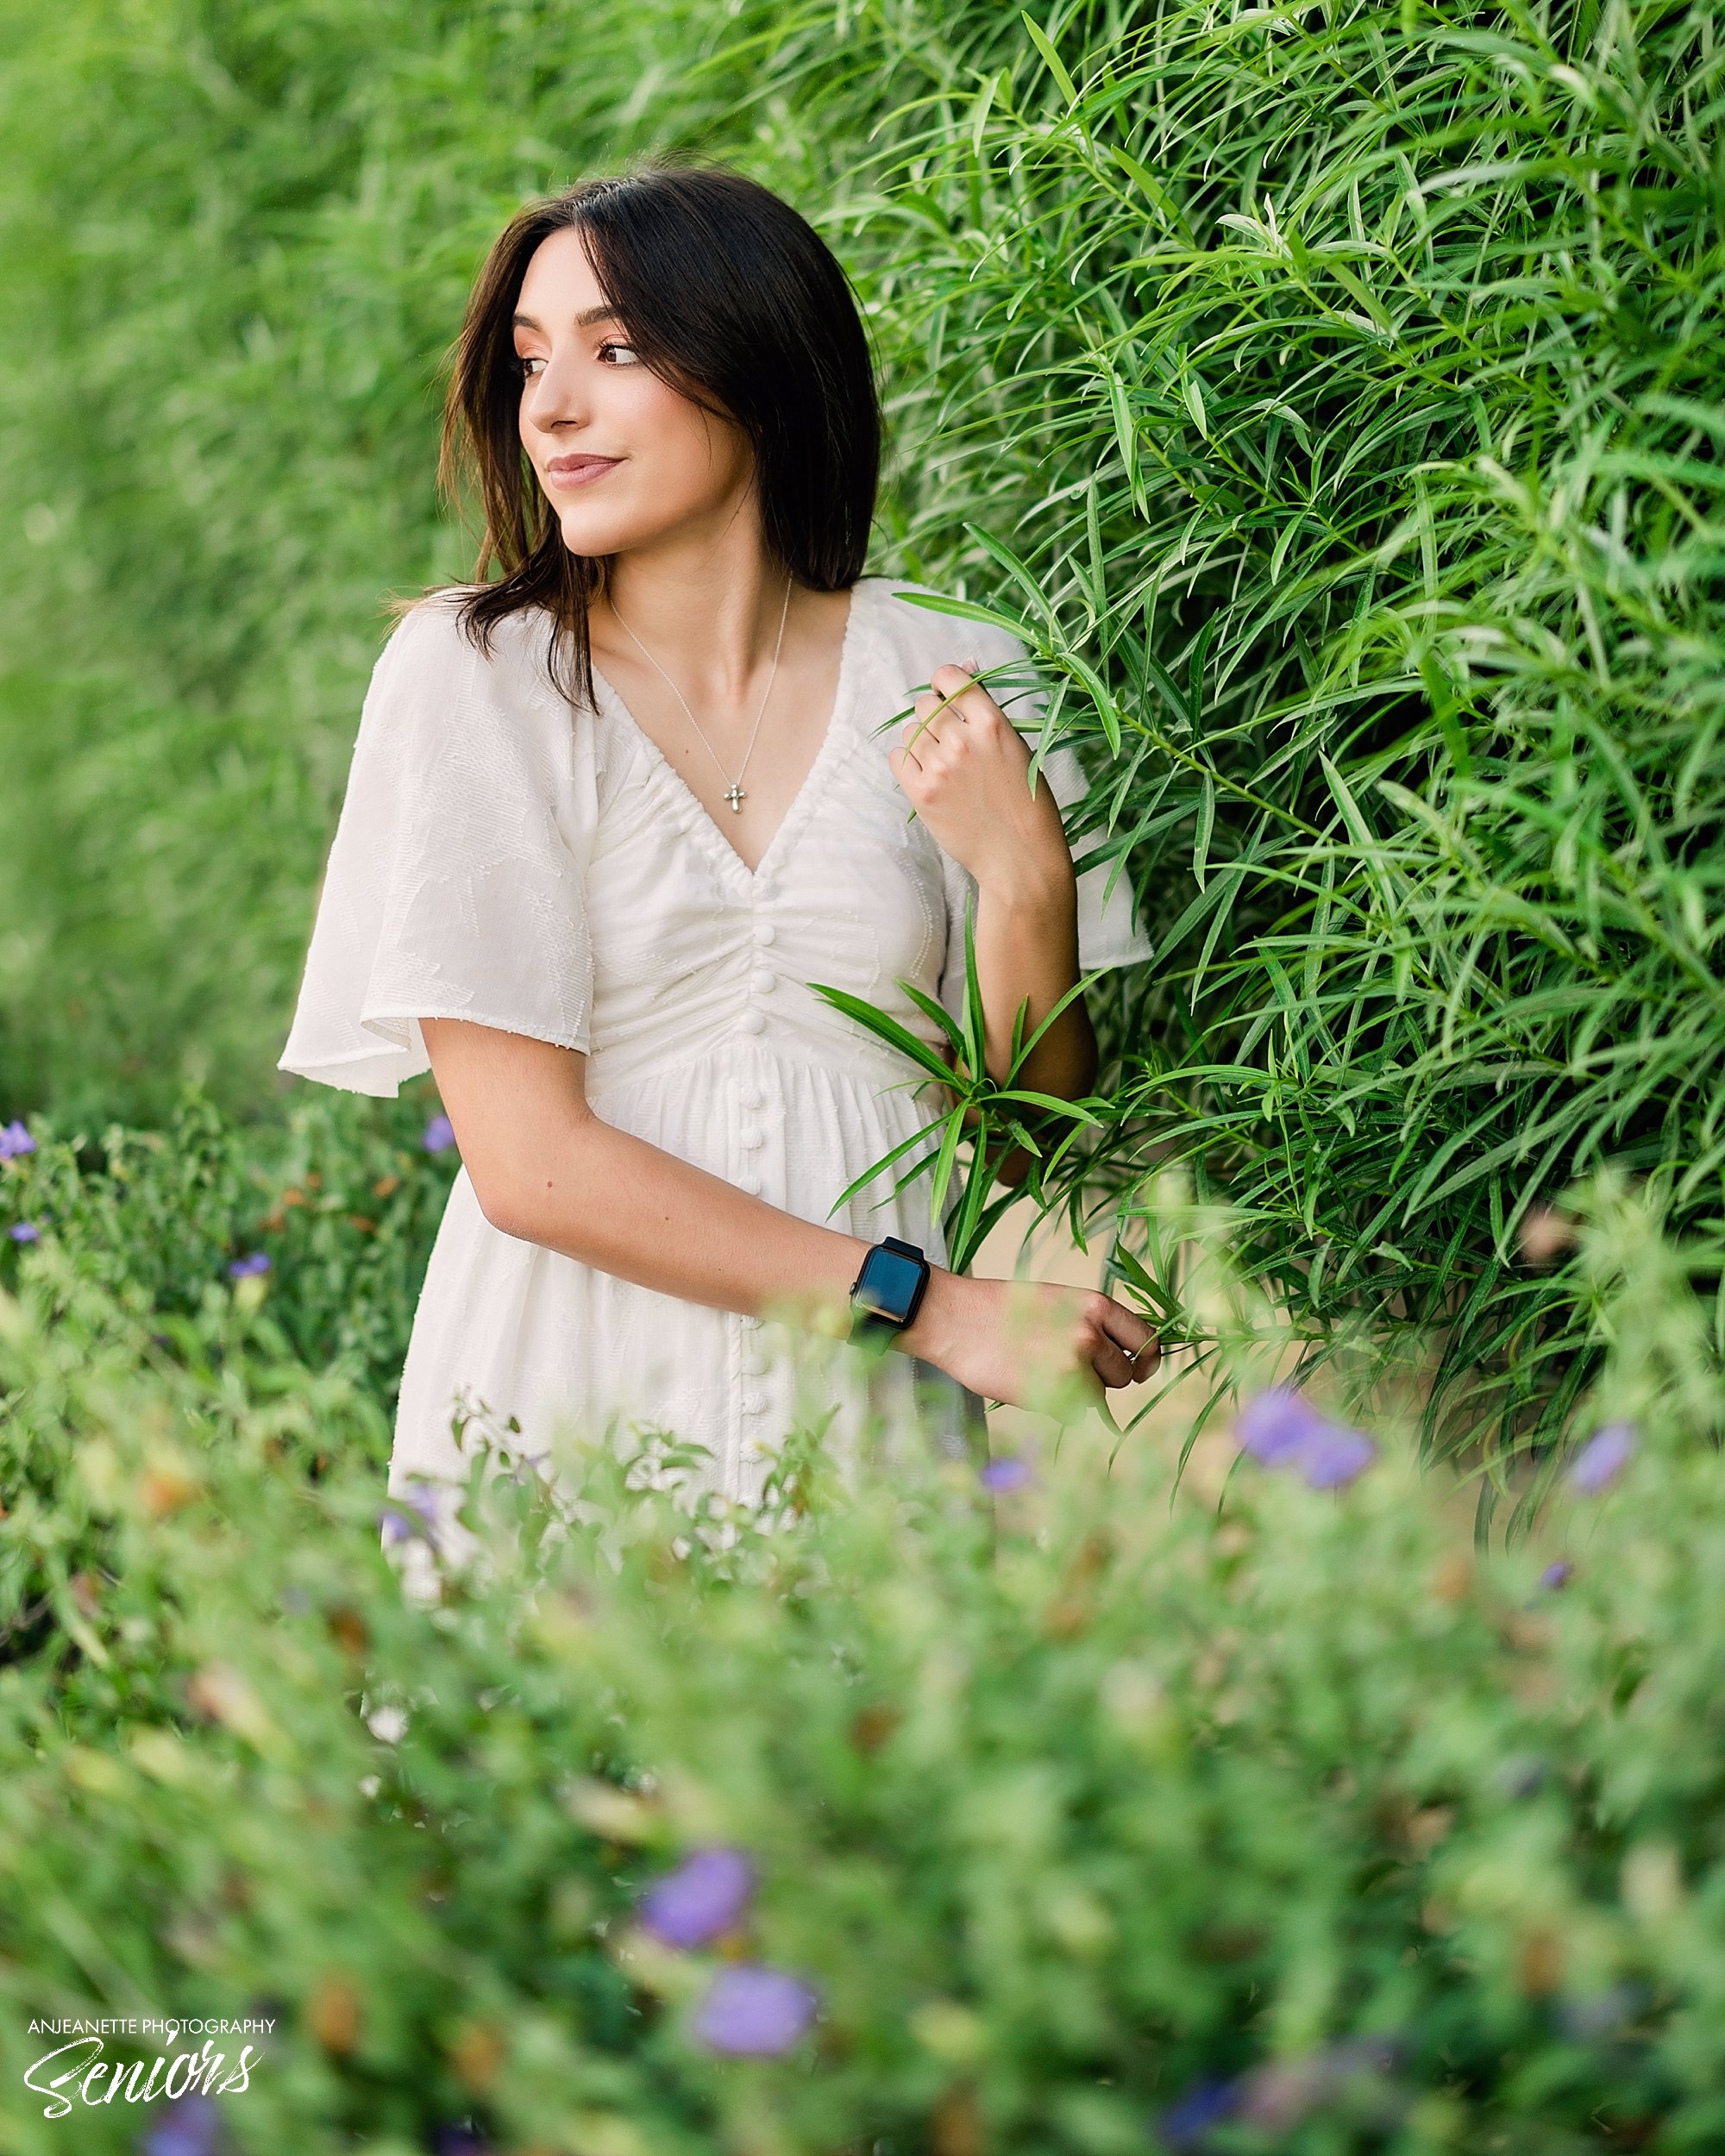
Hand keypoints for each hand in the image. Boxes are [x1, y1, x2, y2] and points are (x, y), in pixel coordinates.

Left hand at [888, 661, 1072, 900]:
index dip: (945, 683)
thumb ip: (985, 710)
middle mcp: (962, 741)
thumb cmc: (1025, 800)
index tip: (949, 696)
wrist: (1019, 856)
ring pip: (910, 731)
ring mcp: (939, 768)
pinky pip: (897, 757)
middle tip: (950, 738)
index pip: (949, 677)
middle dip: (934, 715)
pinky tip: (927, 774)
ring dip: (921, 740)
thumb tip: (963, 667)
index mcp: (992, 723)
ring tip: (944, 763)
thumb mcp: (1016, 746)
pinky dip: (907, 761)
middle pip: (925, 704)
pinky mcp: (922, 793)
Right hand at [897, 1268, 1159, 1412]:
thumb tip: (1121, 1352)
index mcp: (1095, 1305)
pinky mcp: (1053, 1394)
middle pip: (1125, 1374)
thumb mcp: (1057, 1301)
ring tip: (1044, 1374)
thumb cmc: (1000, 1309)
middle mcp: (1091, 1334)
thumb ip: (1090, 1322)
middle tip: (1069, 1369)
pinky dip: (1057, 1408)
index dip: (1146, 1359)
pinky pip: (1074, 1414)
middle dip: (1104, 1378)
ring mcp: (1073, 1367)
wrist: (955, 1320)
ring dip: (1080, 1393)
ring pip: (1099, 1397)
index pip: (1146, 1339)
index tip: (1140, 1368)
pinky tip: (1030, 1386)